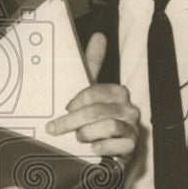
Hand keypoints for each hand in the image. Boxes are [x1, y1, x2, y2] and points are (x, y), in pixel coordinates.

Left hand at [45, 33, 139, 158]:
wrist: (104, 152)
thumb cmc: (93, 120)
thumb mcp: (89, 93)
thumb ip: (92, 64)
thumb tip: (99, 35)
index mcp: (117, 92)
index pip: (93, 92)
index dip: (74, 102)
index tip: (63, 109)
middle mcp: (128, 108)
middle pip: (96, 110)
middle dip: (71, 121)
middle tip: (54, 129)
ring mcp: (133, 128)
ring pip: (108, 126)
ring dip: (86, 134)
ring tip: (79, 139)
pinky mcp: (133, 147)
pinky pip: (119, 145)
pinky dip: (103, 147)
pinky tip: (94, 149)